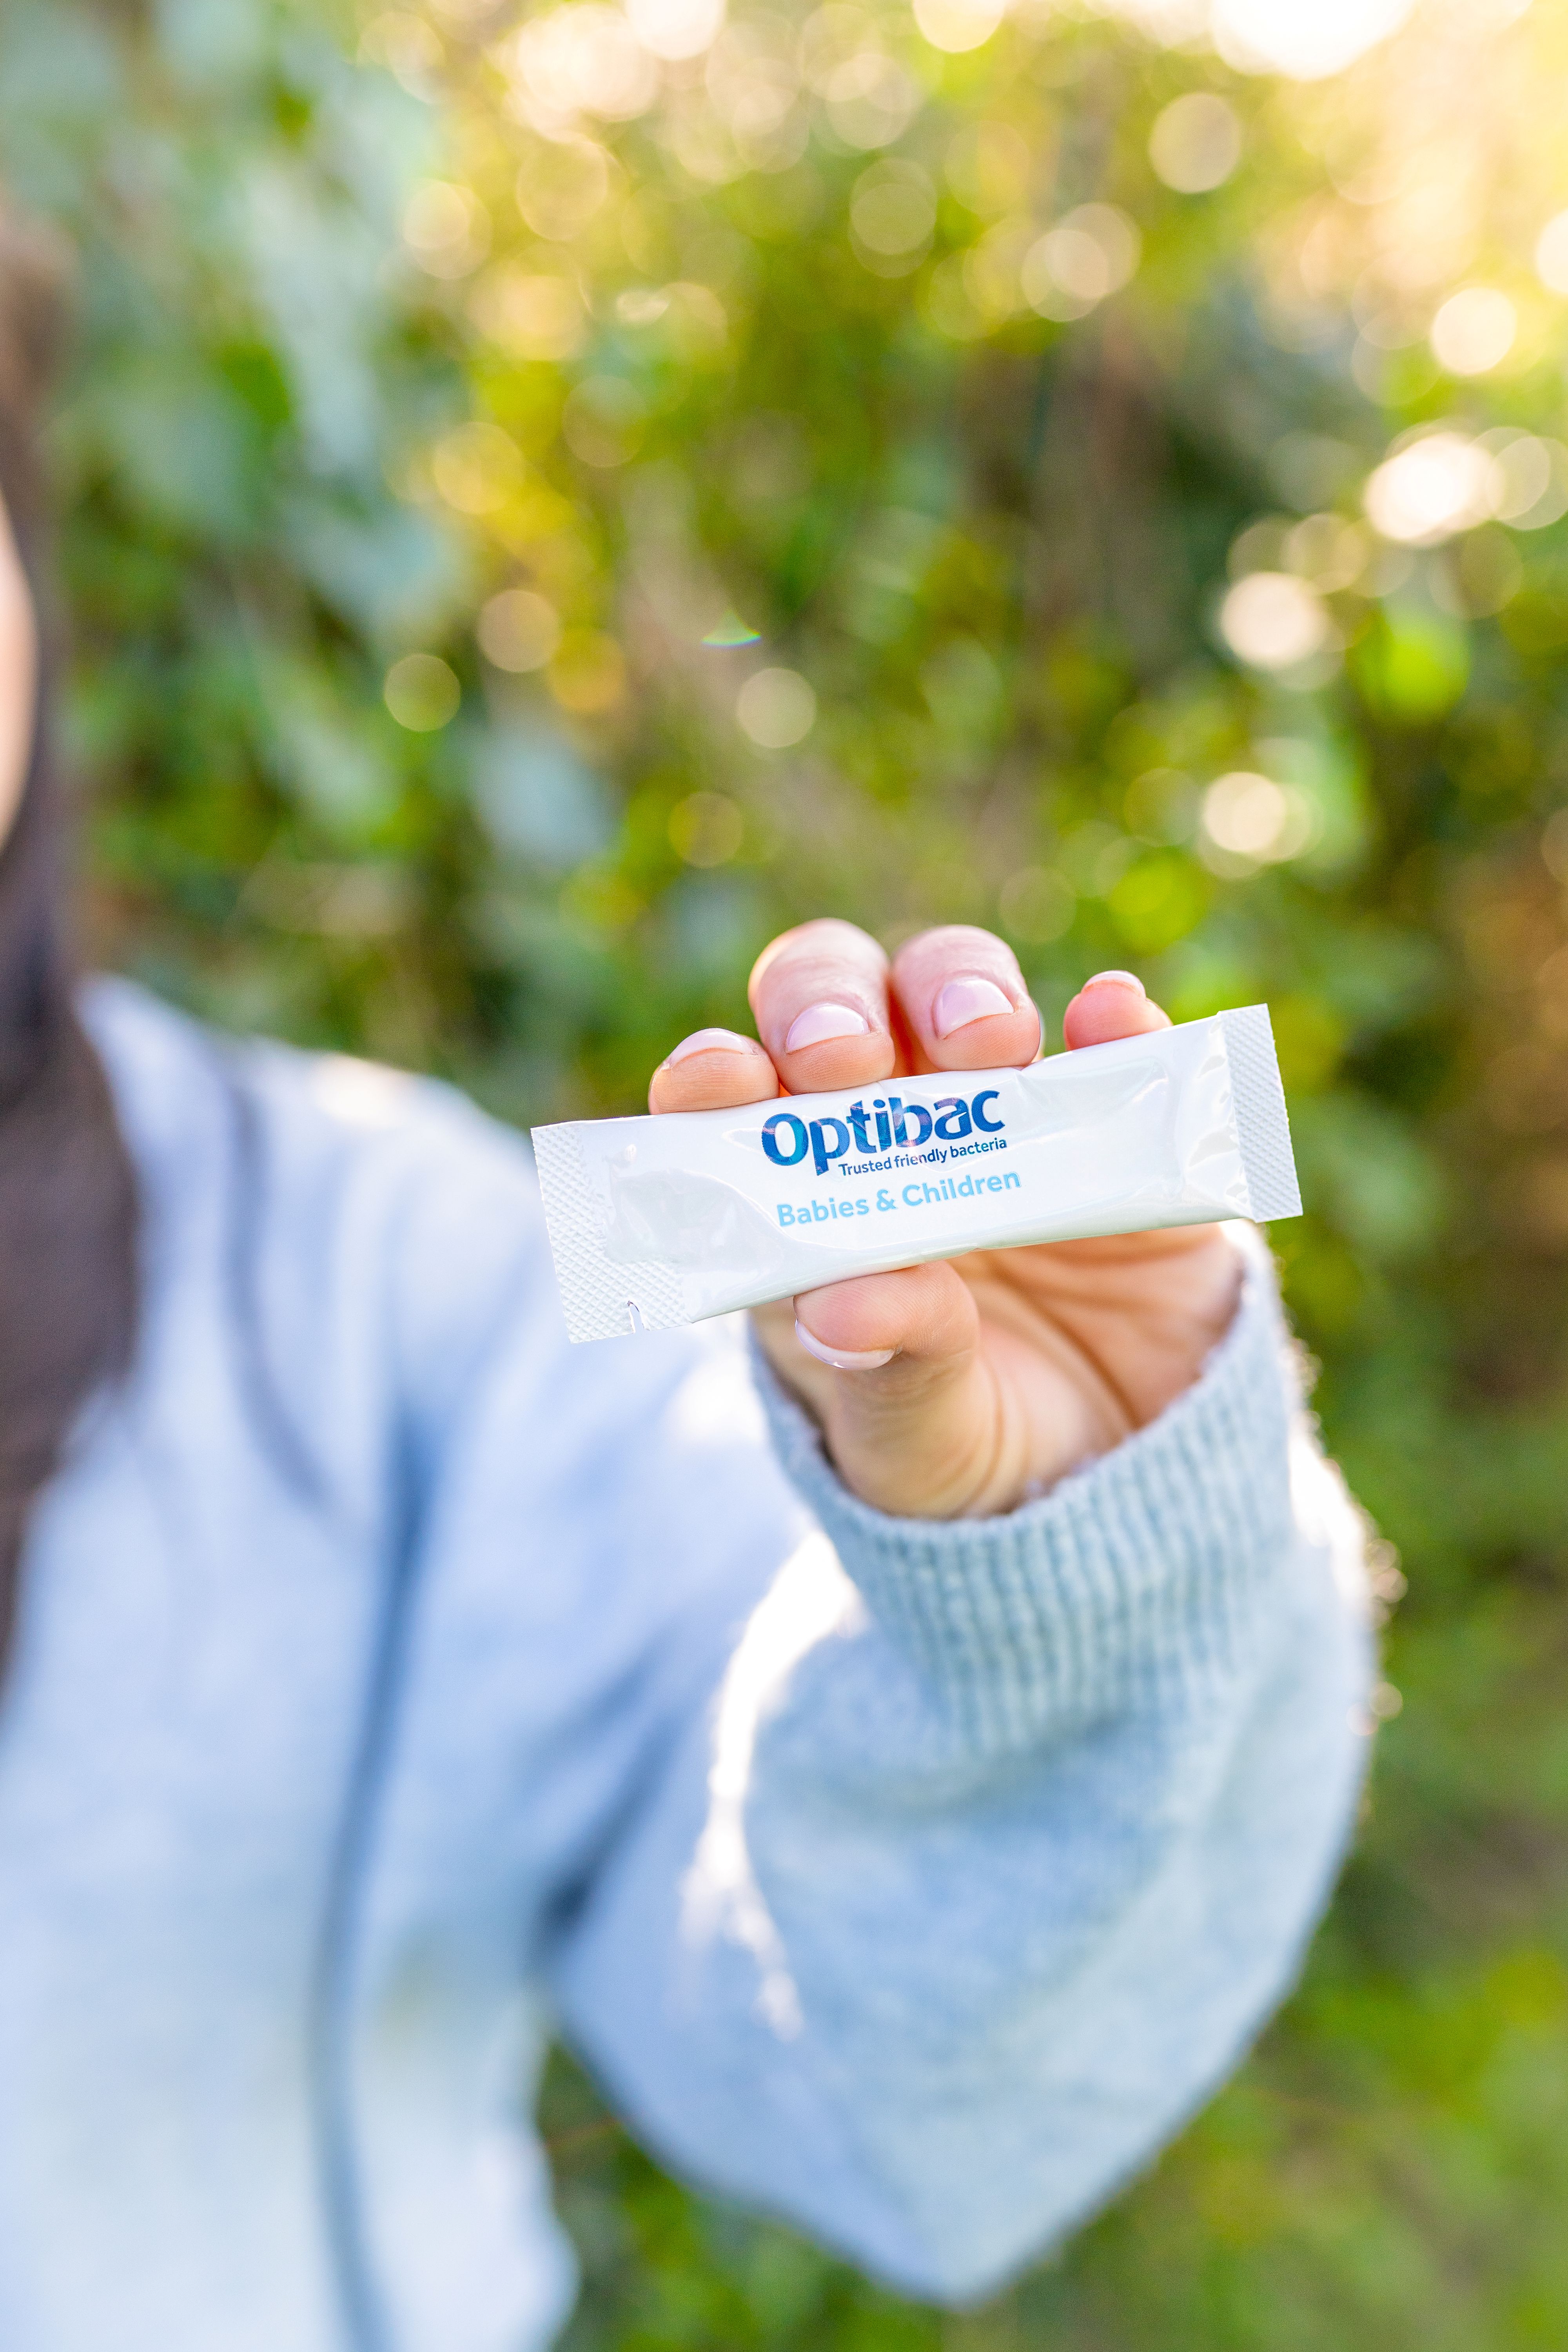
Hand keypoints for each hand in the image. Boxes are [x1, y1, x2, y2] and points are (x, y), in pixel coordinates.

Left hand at [650, 921, 1242, 1519]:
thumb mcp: (918, 1440)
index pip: (736, 1104)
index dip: (719, 1072)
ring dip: (960, 988)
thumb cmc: (970, 1455)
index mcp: (802, 1204)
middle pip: (839, 1008)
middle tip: (852, 1054)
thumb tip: (839, 1308)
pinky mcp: (1114, 1125)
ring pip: (955, 989)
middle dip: (835, 1005)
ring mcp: (1001, 1114)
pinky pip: (1110, 1040)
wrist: (1122, 1490)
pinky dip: (1113, 1017)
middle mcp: (887, 1130)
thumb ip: (888, 1369)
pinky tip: (1113, 1013)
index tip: (721, 1078)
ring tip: (993, 1042)